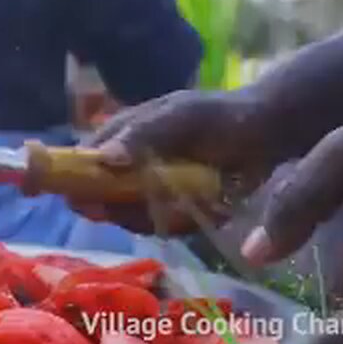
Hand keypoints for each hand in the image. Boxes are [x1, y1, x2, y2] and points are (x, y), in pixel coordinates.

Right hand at [77, 89, 274, 234]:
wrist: (266, 133)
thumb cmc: (219, 117)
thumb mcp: (181, 117)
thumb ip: (143, 134)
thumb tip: (105, 157)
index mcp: (121, 134)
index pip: (82, 160)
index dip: (76, 181)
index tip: (84, 203)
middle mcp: (129, 162)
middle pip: (102, 196)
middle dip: (124, 209)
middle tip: (155, 209)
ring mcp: (151, 187)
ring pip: (131, 215)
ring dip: (157, 218)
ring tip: (192, 206)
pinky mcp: (174, 207)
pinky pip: (161, 225)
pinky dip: (180, 224)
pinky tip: (207, 210)